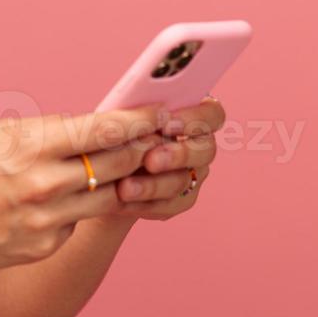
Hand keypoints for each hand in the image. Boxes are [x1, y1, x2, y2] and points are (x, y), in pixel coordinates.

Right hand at [0, 103, 167, 273]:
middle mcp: (44, 184)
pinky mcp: (44, 248)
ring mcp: (46, 221)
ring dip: (123, 180)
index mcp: (31, 145)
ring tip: (132, 165)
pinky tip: (68, 199)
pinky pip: (78, 223)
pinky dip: (81, 208)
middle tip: (158, 138)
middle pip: (120, 164)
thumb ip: (49, 131)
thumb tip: (96, 127)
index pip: (104, 130)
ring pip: (109, 197)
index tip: (159, 113)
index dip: (140, 120)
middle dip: (143, 149)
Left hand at [111, 95, 225, 220]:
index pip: (212, 114)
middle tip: (150, 161)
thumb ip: (138, 111)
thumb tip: (142, 114)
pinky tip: (123, 200)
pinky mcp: (182, 200)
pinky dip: (144, 203)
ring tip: (125, 187)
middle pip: (206, 150)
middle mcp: (200, 144)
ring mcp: (194, 174)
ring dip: (153, 185)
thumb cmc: (117, 130)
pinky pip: (170, 205)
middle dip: (177, 155)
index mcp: (193, 114)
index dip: (195, 119)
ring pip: (183, 181)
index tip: (166, 124)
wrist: (105, 164)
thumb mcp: (123, 115)